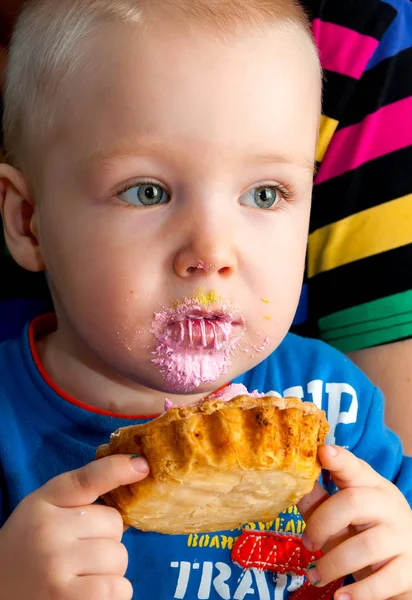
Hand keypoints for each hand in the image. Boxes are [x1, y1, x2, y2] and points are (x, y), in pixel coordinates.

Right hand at [0, 454, 148, 599]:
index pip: (87, 479)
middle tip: (80, 550)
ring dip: (110, 568)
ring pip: (119, 557)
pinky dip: (113, 593)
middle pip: (115, 524)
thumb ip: (81, 495)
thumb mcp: (45, 509)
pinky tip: (89, 592)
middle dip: (107, 538)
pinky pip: (118, 589)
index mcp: (44, 502)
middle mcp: (49, 530)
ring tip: (82, 574)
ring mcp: (57, 566)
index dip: (118, 469)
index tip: (143, 465)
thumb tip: (137, 472)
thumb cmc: (30, 545)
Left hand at [298, 445, 411, 599]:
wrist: (405, 569)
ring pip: (364, 546)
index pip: (355, 467)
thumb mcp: (342, 516)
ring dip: (332, 564)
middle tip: (306, 542)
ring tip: (314, 575)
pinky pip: (382, 582)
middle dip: (322, 524)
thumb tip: (295, 485)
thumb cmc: (364, 534)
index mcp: (371, 486)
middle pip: (353, 503)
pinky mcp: (409, 570)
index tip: (323, 452)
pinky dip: (357, 593)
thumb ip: (319, 502)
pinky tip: (340, 598)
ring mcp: (403, 537)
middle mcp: (390, 506)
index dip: (339, 459)